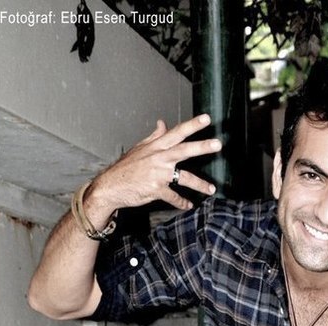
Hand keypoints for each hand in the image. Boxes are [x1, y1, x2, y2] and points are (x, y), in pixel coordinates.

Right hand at [88, 114, 221, 212]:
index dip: (192, 125)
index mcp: (156, 146)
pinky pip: (173, 197)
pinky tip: (188, 205)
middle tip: (218, 144)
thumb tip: (163, 123)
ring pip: (184, 177)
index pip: (176, 133)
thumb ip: (154, 137)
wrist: (110, 187)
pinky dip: (182, 202)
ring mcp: (157, 174)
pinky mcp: (155, 189)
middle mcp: (158, 158)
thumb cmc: (126, 168)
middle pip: (184, 150)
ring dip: (200, 184)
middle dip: (201, 147)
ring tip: (212, 189)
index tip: (206, 118)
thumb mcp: (139, 149)